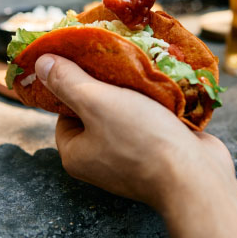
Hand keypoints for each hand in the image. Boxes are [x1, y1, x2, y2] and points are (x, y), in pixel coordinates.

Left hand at [35, 54, 233, 208]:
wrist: (195, 177)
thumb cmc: (141, 140)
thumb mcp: (97, 102)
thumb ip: (68, 81)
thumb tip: (41, 63)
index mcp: (77, 154)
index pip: (64, 112)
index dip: (74, 84)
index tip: (90, 61)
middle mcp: (101, 160)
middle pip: (97, 110)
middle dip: (111, 84)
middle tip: (121, 60)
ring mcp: (133, 158)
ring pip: (128, 112)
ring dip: (137, 91)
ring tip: (145, 68)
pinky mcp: (161, 152)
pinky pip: (153, 120)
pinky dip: (159, 103)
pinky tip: (166, 84)